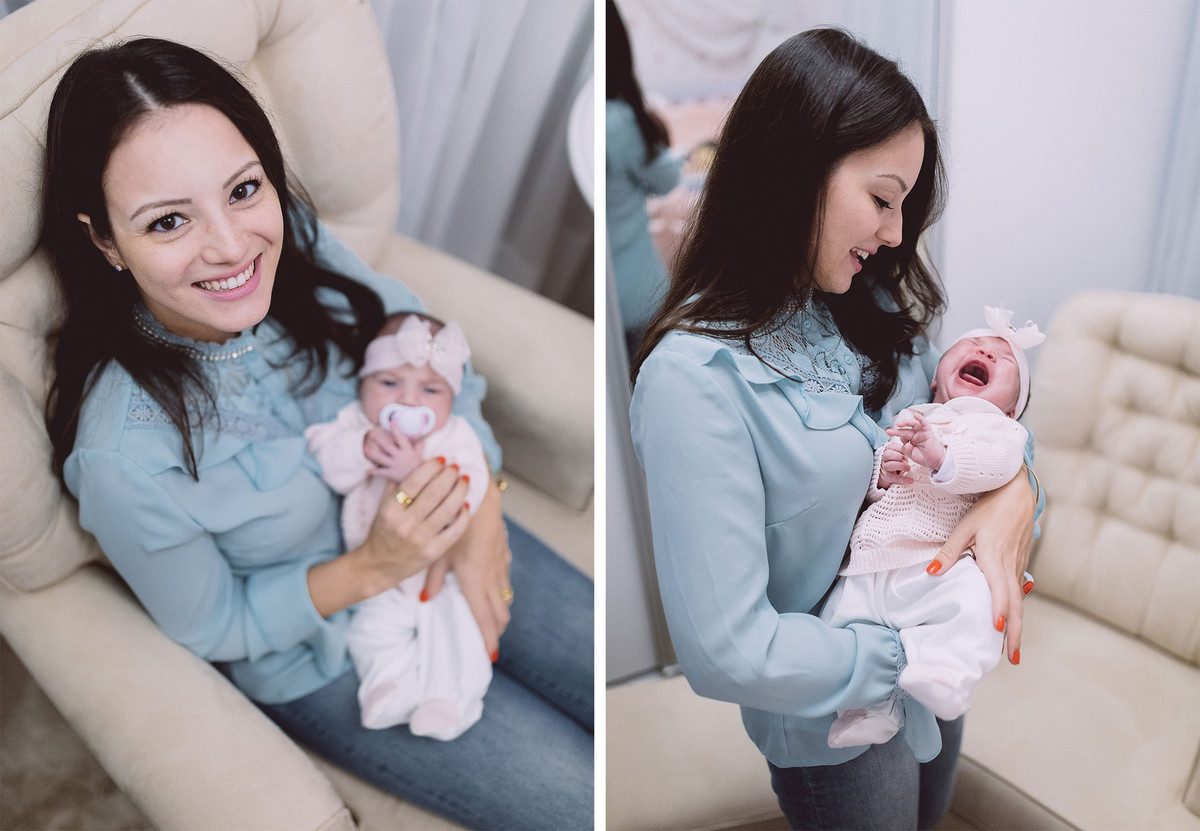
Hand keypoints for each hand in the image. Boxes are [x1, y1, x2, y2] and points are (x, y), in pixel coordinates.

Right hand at [354, 460, 469, 595]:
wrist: (377, 565)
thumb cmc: (383, 530)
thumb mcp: (383, 504)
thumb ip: (398, 480)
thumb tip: (417, 453)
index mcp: (391, 509)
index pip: (415, 481)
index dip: (432, 466)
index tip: (442, 459)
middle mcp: (405, 524)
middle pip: (435, 492)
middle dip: (450, 475)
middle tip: (456, 468)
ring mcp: (420, 540)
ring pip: (448, 509)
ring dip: (460, 490)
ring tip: (464, 481)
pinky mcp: (432, 552)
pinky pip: (455, 530)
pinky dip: (464, 515)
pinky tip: (466, 504)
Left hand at [363, 426, 423, 482]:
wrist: (420, 481)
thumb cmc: (420, 467)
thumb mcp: (420, 456)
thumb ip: (419, 448)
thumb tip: (421, 442)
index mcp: (407, 450)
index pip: (400, 438)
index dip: (396, 430)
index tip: (391, 422)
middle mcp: (400, 456)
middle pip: (387, 446)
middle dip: (379, 439)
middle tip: (371, 433)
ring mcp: (394, 465)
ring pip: (381, 458)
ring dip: (372, 454)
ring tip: (366, 449)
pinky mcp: (391, 474)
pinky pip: (381, 472)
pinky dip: (374, 471)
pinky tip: (367, 469)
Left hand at [422, 477, 510, 658]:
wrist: (480, 494)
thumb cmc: (455, 519)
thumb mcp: (440, 550)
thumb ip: (433, 577)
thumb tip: (425, 600)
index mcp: (474, 579)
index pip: (483, 616)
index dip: (488, 637)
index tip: (490, 655)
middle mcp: (490, 574)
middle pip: (499, 610)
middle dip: (496, 628)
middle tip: (492, 641)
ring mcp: (499, 563)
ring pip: (504, 595)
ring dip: (501, 610)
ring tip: (497, 620)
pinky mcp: (502, 551)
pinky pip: (504, 578)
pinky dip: (502, 590)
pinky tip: (498, 588)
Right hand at [877, 441, 912, 488]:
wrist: (886, 475)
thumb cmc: (896, 462)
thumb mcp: (898, 454)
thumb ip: (903, 451)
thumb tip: (910, 449)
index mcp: (887, 451)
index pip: (891, 446)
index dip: (900, 449)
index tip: (905, 453)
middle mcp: (885, 459)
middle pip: (887, 454)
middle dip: (898, 456)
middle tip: (905, 460)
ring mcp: (885, 468)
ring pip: (889, 465)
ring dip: (901, 466)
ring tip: (908, 468)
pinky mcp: (888, 478)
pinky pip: (895, 478)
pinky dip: (903, 479)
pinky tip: (911, 480)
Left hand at [890, 412, 944, 470]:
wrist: (936, 461)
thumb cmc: (925, 457)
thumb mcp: (912, 455)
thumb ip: (906, 449)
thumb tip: (906, 444)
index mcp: (911, 440)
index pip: (902, 436)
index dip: (898, 438)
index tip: (894, 440)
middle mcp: (915, 435)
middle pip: (905, 431)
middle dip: (897, 431)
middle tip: (888, 431)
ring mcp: (922, 433)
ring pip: (913, 425)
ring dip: (906, 422)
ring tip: (899, 424)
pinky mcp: (928, 432)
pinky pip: (924, 424)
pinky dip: (920, 419)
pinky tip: (915, 415)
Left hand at [924, 471, 1036, 663]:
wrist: (1018, 492)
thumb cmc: (989, 508)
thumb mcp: (965, 526)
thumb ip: (950, 551)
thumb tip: (933, 572)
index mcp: (996, 559)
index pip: (1000, 591)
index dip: (999, 611)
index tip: (997, 631)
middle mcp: (1011, 566)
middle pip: (1017, 605)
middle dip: (1015, 633)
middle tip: (1011, 659)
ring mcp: (1019, 566)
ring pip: (1020, 601)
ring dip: (1017, 625)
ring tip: (1010, 649)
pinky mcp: (1021, 563)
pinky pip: (1019, 591)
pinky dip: (1016, 609)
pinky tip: (1010, 620)